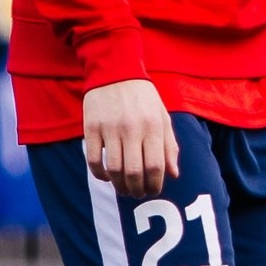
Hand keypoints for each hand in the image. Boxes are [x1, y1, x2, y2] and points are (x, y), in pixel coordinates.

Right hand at [84, 79, 177, 196]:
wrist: (115, 70)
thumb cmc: (143, 98)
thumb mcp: (162, 117)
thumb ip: (169, 146)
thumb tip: (174, 175)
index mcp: (153, 126)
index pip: (155, 166)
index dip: (155, 185)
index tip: (153, 191)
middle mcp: (132, 128)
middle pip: (134, 172)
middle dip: (137, 190)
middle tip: (138, 194)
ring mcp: (110, 128)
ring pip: (113, 170)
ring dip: (119, 186)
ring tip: (124, 189)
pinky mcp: (91, 128)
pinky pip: (94, 160)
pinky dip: (100, 174)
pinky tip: (106, 177)